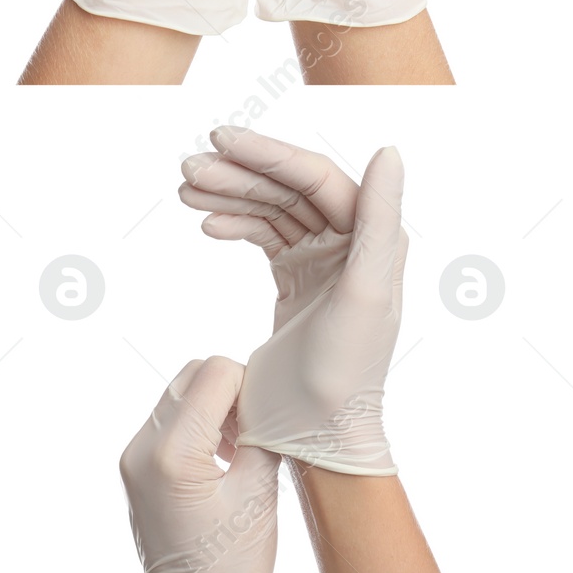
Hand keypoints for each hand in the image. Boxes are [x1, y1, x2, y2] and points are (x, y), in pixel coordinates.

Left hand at [84, 357, 278, 572]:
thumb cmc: (232, 569)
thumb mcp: (259, 496)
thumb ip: (261, 435)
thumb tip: (267, 396)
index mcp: (171, 453)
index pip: (214, 373)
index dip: (252, 387)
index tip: (270, 421)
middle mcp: (141, 447)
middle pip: (192, 376)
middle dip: (231, 392)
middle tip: (258, 433)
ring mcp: (132, 456)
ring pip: (179, 395)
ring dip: (215, 408)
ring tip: (241, 450)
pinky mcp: (135, 466)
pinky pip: (169, 421)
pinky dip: (198, 426)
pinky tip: (222, 460)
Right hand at [179, 127, 406, 472]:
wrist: (314, 432)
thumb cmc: (344, 370)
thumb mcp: (365, 292)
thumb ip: (380, 218)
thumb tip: (388, 149)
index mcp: (372, 237)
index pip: (315, 177)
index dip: (268, 153)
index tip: (219, 140)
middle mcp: (350, 242)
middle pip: (288, 187)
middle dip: (237, 174)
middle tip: (186, 170)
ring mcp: (320, 260)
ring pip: (271, 207)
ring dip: (228, 195)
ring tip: (184, 193)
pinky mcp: (294, 279)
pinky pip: (262, 234)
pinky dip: (233, 224)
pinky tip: (205, 226)